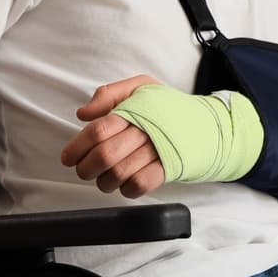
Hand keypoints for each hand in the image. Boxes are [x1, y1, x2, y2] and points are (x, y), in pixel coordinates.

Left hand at [61, 75, 165, 197]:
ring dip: (104, 182)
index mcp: (133, 110)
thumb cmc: (169, 107)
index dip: (77, 147)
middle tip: (84, 171)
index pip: (97, 131)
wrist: (208, 123)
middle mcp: (144, 131)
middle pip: (105, 155)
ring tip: (104, 180)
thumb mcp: (141, 86)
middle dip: (87, 168)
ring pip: (119, 174)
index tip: (68, 158)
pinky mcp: (168, 169)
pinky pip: (141, 185)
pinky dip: (127, 189)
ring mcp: (158, 151)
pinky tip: (125, 185)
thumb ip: (109, 94)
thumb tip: (83, 114)